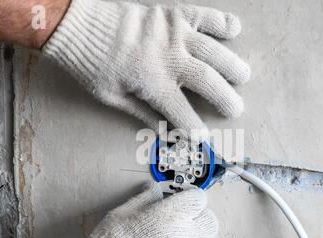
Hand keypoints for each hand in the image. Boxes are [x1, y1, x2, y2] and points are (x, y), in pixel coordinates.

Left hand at [43, 0, 249, 139]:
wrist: (78, 26)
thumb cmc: (92, 65)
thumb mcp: (112, 97)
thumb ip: (142, 113)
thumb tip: (163, 132)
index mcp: (151, 82)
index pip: (181, 112)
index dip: (194, 127)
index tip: (203, 137)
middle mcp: (168, 58)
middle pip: (207, 81)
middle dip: (226, 98)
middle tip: (236, 108)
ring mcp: (173, 33)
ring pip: (213, 51)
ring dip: (232, 65)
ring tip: (243, 76)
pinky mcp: (171, 14)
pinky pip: (204, 16)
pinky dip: (222, 22)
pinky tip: (235, 29)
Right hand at [62, 183, 218, 237]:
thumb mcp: (123, 214)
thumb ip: (144, 199)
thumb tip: (153, 190)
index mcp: (171, 214)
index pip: (197, 198)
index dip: (189, 199)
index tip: (185, 203)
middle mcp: (186, 235)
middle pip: (209, 220)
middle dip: (199, 219)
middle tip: (186, 223)